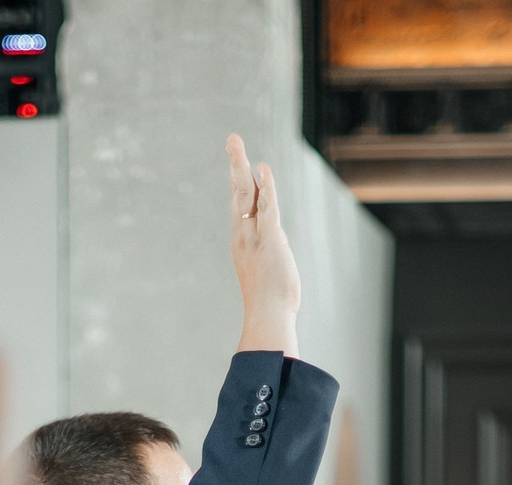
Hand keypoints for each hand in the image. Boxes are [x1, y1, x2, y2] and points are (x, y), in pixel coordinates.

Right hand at [226, 134, 299, 358]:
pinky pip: (267, 206)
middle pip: (238, 193)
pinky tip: (261, 168)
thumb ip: (273, 261)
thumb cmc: (270, 306)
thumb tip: (278, 255)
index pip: (242, 206)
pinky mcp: (269, 239)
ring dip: (240, 165)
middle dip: (235, 164)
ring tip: (235, 143)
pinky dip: (265, 186)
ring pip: (246, 194)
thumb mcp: (270, 277)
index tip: (241, 164)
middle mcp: (243, 235)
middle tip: (232, 140)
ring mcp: (253, 236)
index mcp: (242, 243)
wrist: (267, 317)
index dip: (241, 183)